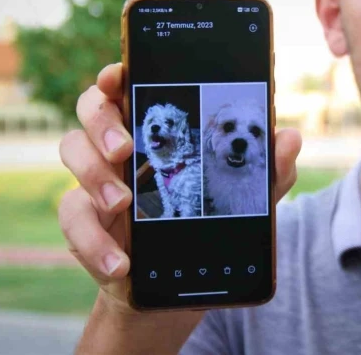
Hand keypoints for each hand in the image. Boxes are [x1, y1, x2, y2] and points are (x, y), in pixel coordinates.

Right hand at [58, 63, 301, 313]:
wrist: (179, 286)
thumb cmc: (211, 225)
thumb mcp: (246, 198)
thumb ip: (267, 169)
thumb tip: (289, 139)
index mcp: (159, 128)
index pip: (131, 86)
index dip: (119, 74)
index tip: (119, 74)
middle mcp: (122, 146)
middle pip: (91, 108)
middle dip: (102, 121)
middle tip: (125, 148)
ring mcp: (99, 180)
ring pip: (71, 151)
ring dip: (92, 175)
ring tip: (123, 203)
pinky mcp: (87, 222)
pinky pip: (71, 218)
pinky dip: (93, 241)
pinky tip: (120, 262)